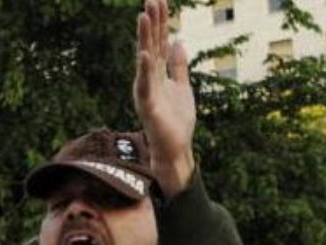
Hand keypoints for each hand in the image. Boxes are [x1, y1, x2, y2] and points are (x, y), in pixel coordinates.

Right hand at [134, 0, 196, 196]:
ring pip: (145, 60)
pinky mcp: (148, 107)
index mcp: (157, 73)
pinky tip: (145, 54)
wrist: (176, 149)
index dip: (161, 22)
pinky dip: (144, 70)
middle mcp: (148, 79)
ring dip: (144, 38)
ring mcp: (146, 91)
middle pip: (150, 45)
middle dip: (152, 22)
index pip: (159, 42)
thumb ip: (178, 66)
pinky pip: (144, 86)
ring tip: (144, 16)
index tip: (161, 0)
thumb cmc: (177, 121)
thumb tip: (178, 42)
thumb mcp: (182, 87)